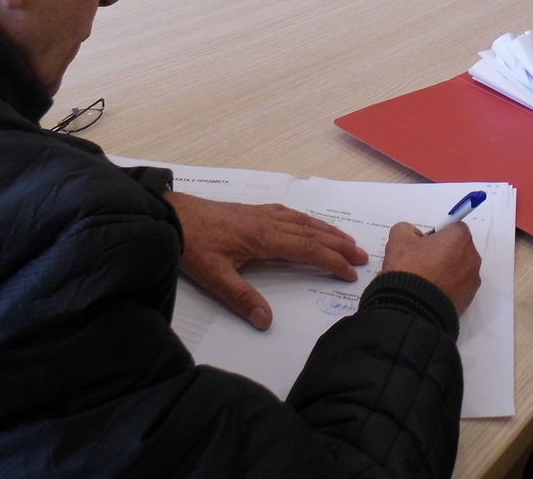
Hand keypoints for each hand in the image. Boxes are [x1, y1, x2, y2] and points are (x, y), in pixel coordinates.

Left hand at [166, 192, 368, 330]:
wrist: (169, 216)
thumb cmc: (192, 245)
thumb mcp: (214, 277)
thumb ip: (242, 298)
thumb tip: (267, 321)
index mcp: (264, 237)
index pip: (307, 249)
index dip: (332, 261)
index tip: (351, 273)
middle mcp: (268, 222)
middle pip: (312, 232)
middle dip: (339, 244)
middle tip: (363, 255)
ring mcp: (260, 213)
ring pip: (302, 220)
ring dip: (327, 230)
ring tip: (345, 239)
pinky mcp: (250, 211)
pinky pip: (288, 213)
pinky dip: (306, 219)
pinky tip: (307, 222)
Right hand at [381, 221, 481, 314]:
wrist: (412, 308)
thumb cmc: (409, 269)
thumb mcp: (399, 239)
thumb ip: (408, 229)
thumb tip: (415, 235)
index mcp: (459, 237)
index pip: (452, 228)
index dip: (437, 234)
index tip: (423, 246)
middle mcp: (472, 256)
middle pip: (458, 248)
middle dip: (444, 252)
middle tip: (422, 263)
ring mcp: (472, 279)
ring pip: (460, 268)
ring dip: (447, 270)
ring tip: (427, 280)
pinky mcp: (469, 298)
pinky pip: (460, 286)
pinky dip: (449, 286)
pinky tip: (432, 292)